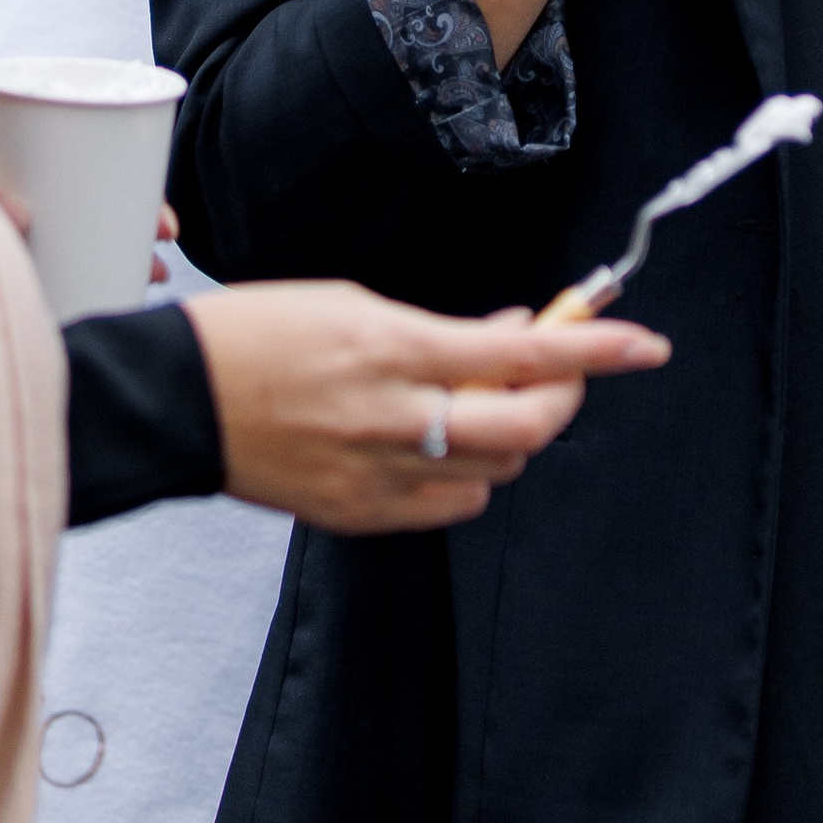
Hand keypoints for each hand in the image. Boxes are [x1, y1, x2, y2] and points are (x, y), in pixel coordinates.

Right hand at [182, 282, 668, 530]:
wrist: (176, 401)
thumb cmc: (253, 335)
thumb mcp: (353, 307)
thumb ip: (439, 332)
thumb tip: (509, 338)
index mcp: (392, 350)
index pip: (523, 355)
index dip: (595, 350)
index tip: (645, 344)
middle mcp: (394, 419)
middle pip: (525, 432)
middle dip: (561, 400)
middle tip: (559, 370)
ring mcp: (378, 476)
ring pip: (493, 473)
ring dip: (507, 436)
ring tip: (476, 397)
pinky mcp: (358, 516)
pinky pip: (446, 504)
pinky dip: (461, 472)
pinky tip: (435, 438)